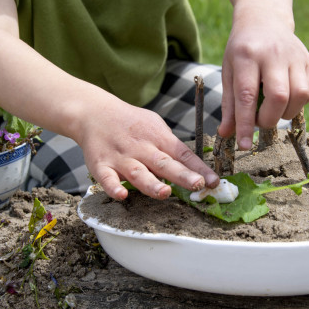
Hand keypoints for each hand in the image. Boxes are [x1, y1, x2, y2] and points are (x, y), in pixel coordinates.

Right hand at [77, 98, 219, 199]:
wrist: (95, 113)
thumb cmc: (131, 123)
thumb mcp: (156, 126)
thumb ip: (171, 147)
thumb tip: (193, 167)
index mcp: (158, 138)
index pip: (183, 154)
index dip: (199, 168)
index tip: (214, 181)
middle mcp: (142, 148)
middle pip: (164, 163)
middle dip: (182, 175)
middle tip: (198, 185)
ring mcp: (121, 157)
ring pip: (138, 173)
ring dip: (151, 184)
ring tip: (165, 193)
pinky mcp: (101, 165)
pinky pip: (106, 178)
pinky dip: (113, 187)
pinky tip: (121, 195)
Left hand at [218, 11, 308, 149]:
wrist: (264, 20)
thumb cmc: (241, 51)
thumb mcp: (229, 72)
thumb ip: (229, 105)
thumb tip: (226, 134)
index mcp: (246, 55)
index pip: (247, 96)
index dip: (246, 124)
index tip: (244, 145)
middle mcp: (272, 54)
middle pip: (278, 97)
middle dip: (269, 119)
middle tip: (260, 120)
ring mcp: (294, 56)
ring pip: (299, 96)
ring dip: (285, 113)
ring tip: (273, 109)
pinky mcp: (308, 60)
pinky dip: (298, 104)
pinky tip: (286, 99)